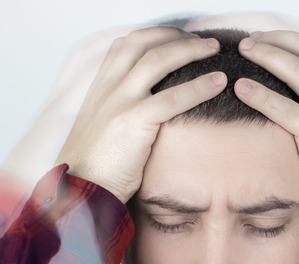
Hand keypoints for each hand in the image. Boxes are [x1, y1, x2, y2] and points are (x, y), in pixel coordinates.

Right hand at [56, 26, 226, 202]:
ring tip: (215, 49)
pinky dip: (199, 86)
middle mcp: (107, 89)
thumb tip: (143, 114)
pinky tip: (218, 82)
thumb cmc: (94, 170)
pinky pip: (172, 97)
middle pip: (143, 44)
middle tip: (203, 40)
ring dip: (191, 50)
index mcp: (99, 89)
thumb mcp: (101, 133)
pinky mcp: (133, 122)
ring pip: (158, 60)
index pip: (124, 46)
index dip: (154, 36)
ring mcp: (119, 102)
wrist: (80, 192)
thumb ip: (117, 115)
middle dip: (176, 36)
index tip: (177, 38)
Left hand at [235, 31, 298, 217]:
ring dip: (267, 55)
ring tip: (242, 51)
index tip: (266, 39)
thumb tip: (291, 103)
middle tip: (248, 41)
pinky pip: (286, 108)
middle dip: (276, 40)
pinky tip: (241, 88)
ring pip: (298, 70)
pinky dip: (261, 94)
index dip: (291, 40)